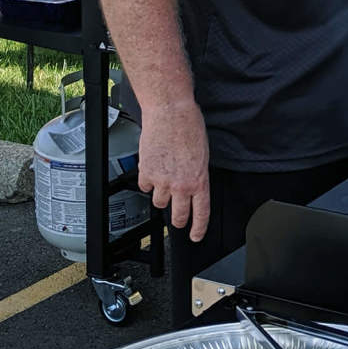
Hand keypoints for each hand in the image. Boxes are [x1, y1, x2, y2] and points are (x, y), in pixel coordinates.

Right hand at [138, 99, 211, 241]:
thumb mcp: (203, 155)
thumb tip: (193, 184)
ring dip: (162, 196)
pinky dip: (148, 181)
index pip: (201, 213)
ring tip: (165, 181)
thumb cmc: (189, 127)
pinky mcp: (146, 172)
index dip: (198, 228)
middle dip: (178, 220)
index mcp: (199, 180)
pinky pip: (145, 186)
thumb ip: (197, 175)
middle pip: (178, 215)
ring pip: (159, 202)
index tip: (195, 236)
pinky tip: (153, 169)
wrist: (170, 113)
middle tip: (178, 220)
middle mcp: (181, 184)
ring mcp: (162, 180)